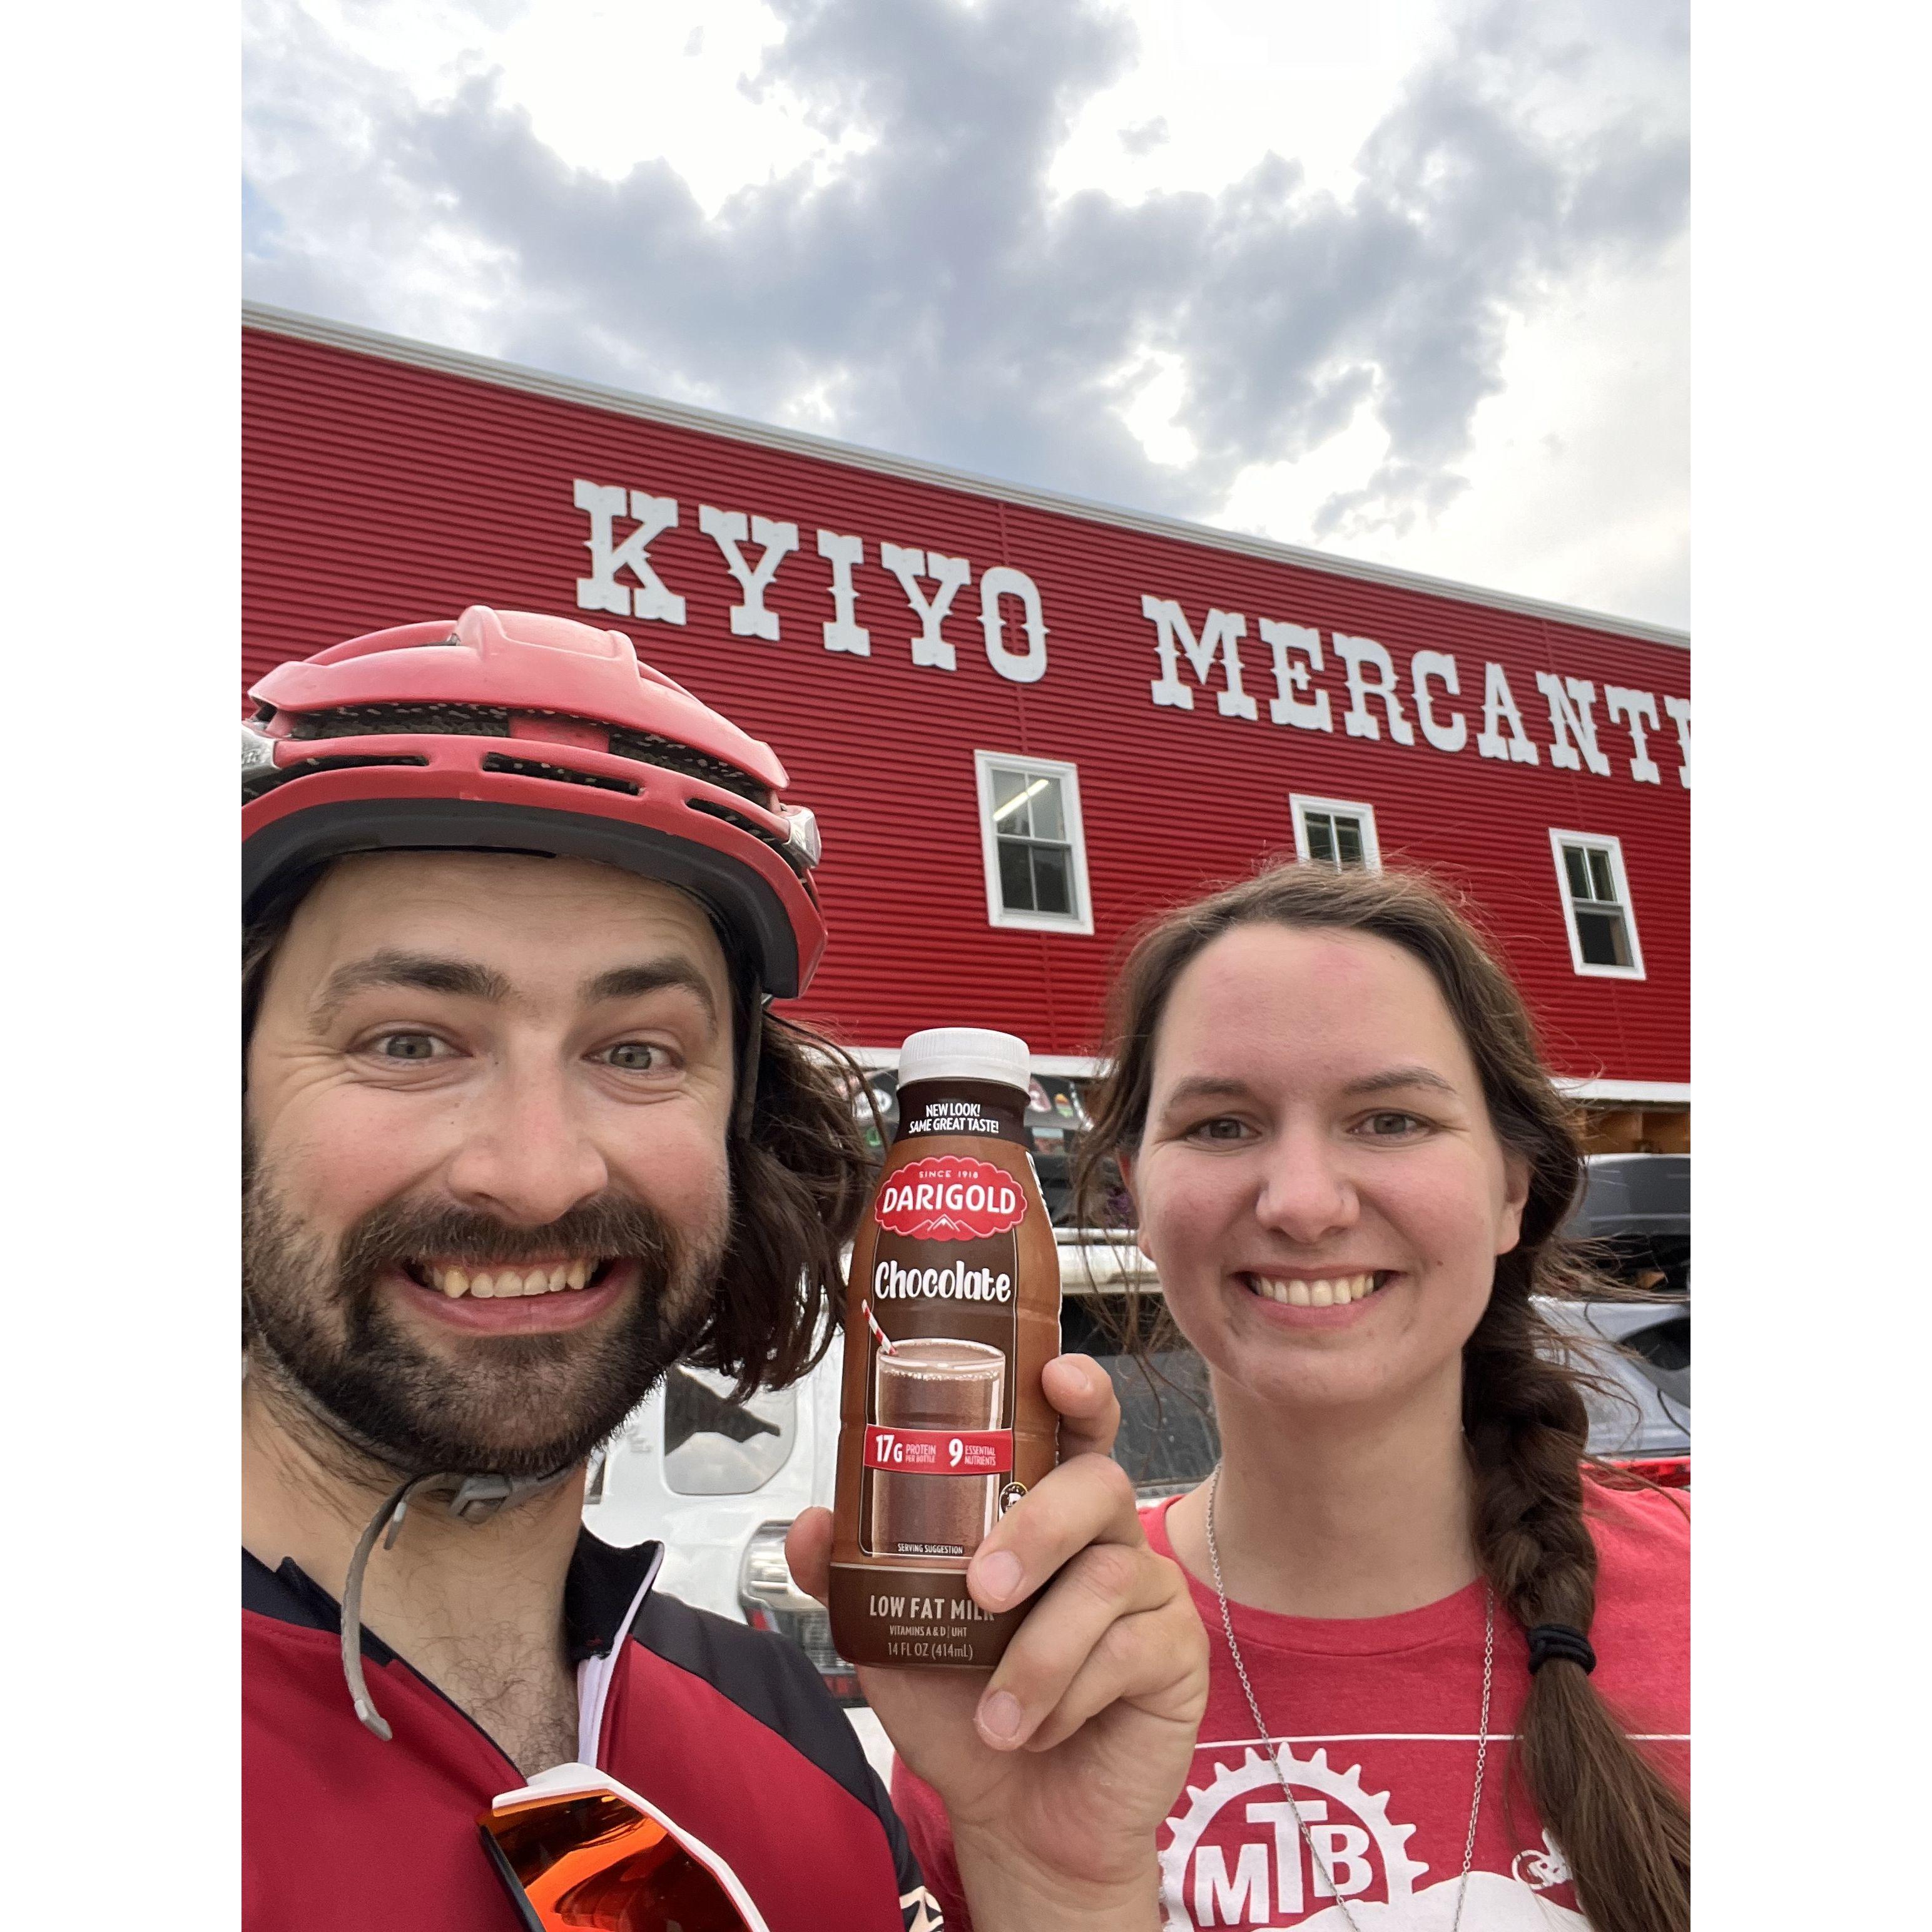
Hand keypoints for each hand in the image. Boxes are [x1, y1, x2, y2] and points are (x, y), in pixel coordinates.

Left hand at [786, 1354, 1208, 1927]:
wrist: (1015, 1820)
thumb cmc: (962, 1710)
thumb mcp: (892, 1641)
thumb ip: (851, 1577)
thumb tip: (812, 1525)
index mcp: (1043, 1510)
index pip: (1072, 1426)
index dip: (1075, 1389)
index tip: (1054, 1374)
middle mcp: (1104, 1535)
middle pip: (1096, 1484)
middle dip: (1038, 1530)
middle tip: (983, 1590)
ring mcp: (1150, 1591)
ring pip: (1107, 1579)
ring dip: (1038, 1655)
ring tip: (997, 1719)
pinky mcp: (1177, 1654)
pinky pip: (1130, 1652)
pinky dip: (1069, 1697)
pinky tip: (1040, 1732)